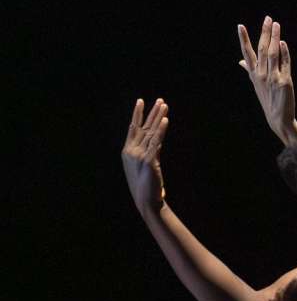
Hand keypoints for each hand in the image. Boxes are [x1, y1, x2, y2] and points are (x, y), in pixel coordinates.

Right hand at [123, 97, 169, 213]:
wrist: (146, 200)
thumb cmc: (146, 184)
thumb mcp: (145, 164)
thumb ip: (149, 152)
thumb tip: (157, 142)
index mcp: (127, 150)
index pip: (133, 128)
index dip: (137, 114)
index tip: (141, 101)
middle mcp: (131, 150)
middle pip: (143, 126)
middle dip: (151, 112)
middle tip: (160, 100)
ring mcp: (139, 154)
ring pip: (150, 131)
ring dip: (158, 117)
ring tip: (164, 105)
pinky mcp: (149, 160)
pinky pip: (156, 141)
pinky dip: (161, 130)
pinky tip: (165, 120)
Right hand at [237, 16, 296, 144]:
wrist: (277, 118)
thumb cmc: (267, 98)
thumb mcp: (256, 84)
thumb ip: (249, 70)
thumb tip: (240, 62)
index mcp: (254, 73)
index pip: (247, 53)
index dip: (243, 39)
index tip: (240, 26)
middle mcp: (261, 74)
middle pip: (261, 49)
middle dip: (264, 32)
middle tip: (267, 18)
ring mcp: (272, 77)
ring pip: (272, 53)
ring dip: (274, 38)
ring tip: (276, 24)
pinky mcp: (284, 81)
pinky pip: (285, 64)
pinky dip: (284, 53)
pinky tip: (283, 43)